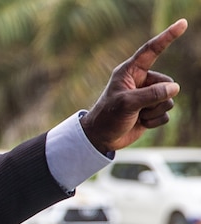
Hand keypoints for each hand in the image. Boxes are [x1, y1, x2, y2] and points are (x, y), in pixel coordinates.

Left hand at [81, 18, 186, 153]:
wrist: (101, 138)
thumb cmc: (107, 117)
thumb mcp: (127, 103)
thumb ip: (151, 94)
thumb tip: (174, 88)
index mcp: (130, 72)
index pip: (151, 51)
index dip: (167, 37)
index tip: (182, 24)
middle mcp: (140, 81)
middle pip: (167, 84)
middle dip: (157, 99)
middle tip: (137, 108)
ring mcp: (147, 97)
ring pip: (169, 100)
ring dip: (154, 111)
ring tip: (137, 115)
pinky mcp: (151, 111)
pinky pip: (165, 114)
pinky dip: (154, 121)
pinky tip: (140, 123)